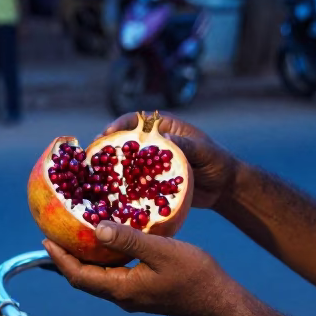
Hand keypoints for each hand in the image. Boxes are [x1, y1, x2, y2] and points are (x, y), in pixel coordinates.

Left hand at [42, 222, 237, 315]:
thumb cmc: (195, 276)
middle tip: (56, 235)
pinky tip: (108, 241)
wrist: (218, 300)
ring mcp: (132, 295)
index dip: (60, 259)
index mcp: (121, 289)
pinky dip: (104, 258)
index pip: (79, 276)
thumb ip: (128, 240)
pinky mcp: (143, 291)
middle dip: (67, 258)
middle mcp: (122, 296)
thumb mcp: (161, 250)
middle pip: (84, 279)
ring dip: (85, 258)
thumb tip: (97, 228)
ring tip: (76, 235)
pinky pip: (114, 274)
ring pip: (98, 277)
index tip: (46, 240)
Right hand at [100, 112, 238, 209]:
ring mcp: (150, 164)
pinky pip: (133, 182)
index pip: (136, 120)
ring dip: (110, 169)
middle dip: (106, 147)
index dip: (118, 125)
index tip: (106, 133)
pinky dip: (122, 187)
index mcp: (164, 127)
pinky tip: (110, 194)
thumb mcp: (203, 152)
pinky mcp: (151, 182)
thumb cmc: (217, 162)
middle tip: (91, 156)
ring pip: (125, 163)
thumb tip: (162, 138)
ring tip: (93, 175)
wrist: (224, 187)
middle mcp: (153, 143)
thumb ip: (185, 146)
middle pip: (124, 141)